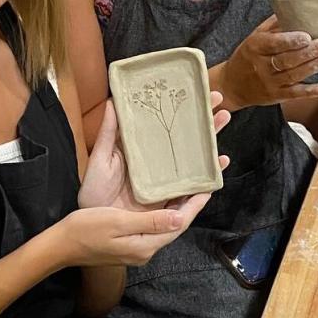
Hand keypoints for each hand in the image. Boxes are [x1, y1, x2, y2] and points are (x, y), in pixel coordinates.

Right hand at [56, 195, 209, 267]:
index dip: (195, 205)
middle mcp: (146, 249)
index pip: (178, 224)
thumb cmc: (86, 229)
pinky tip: (164, 197)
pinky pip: (154, 225)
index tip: (209, 187)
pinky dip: (163, 210)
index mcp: (145, 245)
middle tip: (204, 182)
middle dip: (190, 205)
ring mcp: (138, 248)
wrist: (61, 246)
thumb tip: (178, 219)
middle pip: (175, 225)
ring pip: (166, 224)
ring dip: (178, 207)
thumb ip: (149, 221)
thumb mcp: (118, 222)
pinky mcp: (130, 243)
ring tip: (189, 186)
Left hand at [79, 100, 229, 211]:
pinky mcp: (168, 204)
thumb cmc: (94, 190)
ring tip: (224, 142)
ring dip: (212, 152)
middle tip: (223, 110)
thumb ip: (109, 132)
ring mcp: (166, 185)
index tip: (203, 94)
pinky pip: (191, 194)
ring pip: (195, 166)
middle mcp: (159, 166)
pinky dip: (206, 184)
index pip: (170, 127)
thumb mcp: (101, 158)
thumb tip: (114, 100)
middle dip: (208, 127)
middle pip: (189, 144)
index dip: (188, 112)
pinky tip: (217, 172)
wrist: (93, 224)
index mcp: (145, 151)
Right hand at [222, 16, 317, 107]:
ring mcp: (269, 82)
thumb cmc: (247, 56)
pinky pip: (293, 94)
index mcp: (255, 47)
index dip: (290, 40)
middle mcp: (261, 65)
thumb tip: (294, 9)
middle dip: (308, 52)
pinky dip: (309, 92)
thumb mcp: (254, 37)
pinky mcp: (275, 96)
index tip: (307, 36)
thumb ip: (273, 26)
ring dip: (313, 67)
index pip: (273, 44)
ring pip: (293, 75)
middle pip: (286, 59)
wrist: (232, 85)